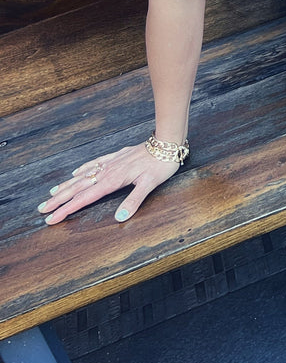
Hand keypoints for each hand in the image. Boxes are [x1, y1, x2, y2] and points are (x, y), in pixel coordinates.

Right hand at [38, 143, 180, 223]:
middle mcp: (107, 172)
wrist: (166, 143)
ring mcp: (110, 163)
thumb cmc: (160, 165)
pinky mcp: (116, 156)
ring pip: (83, 176)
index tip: (51, 219)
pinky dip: (83, 169)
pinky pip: (94, 163)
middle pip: (78, 188)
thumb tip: (120, 217)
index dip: (66, 209)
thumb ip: (134, 200)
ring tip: (52, 193)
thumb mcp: (150, 185)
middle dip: (59, 200)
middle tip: (42, 209)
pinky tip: (76, 172)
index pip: (84, 199)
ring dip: (66, 185)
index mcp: (112, 181)